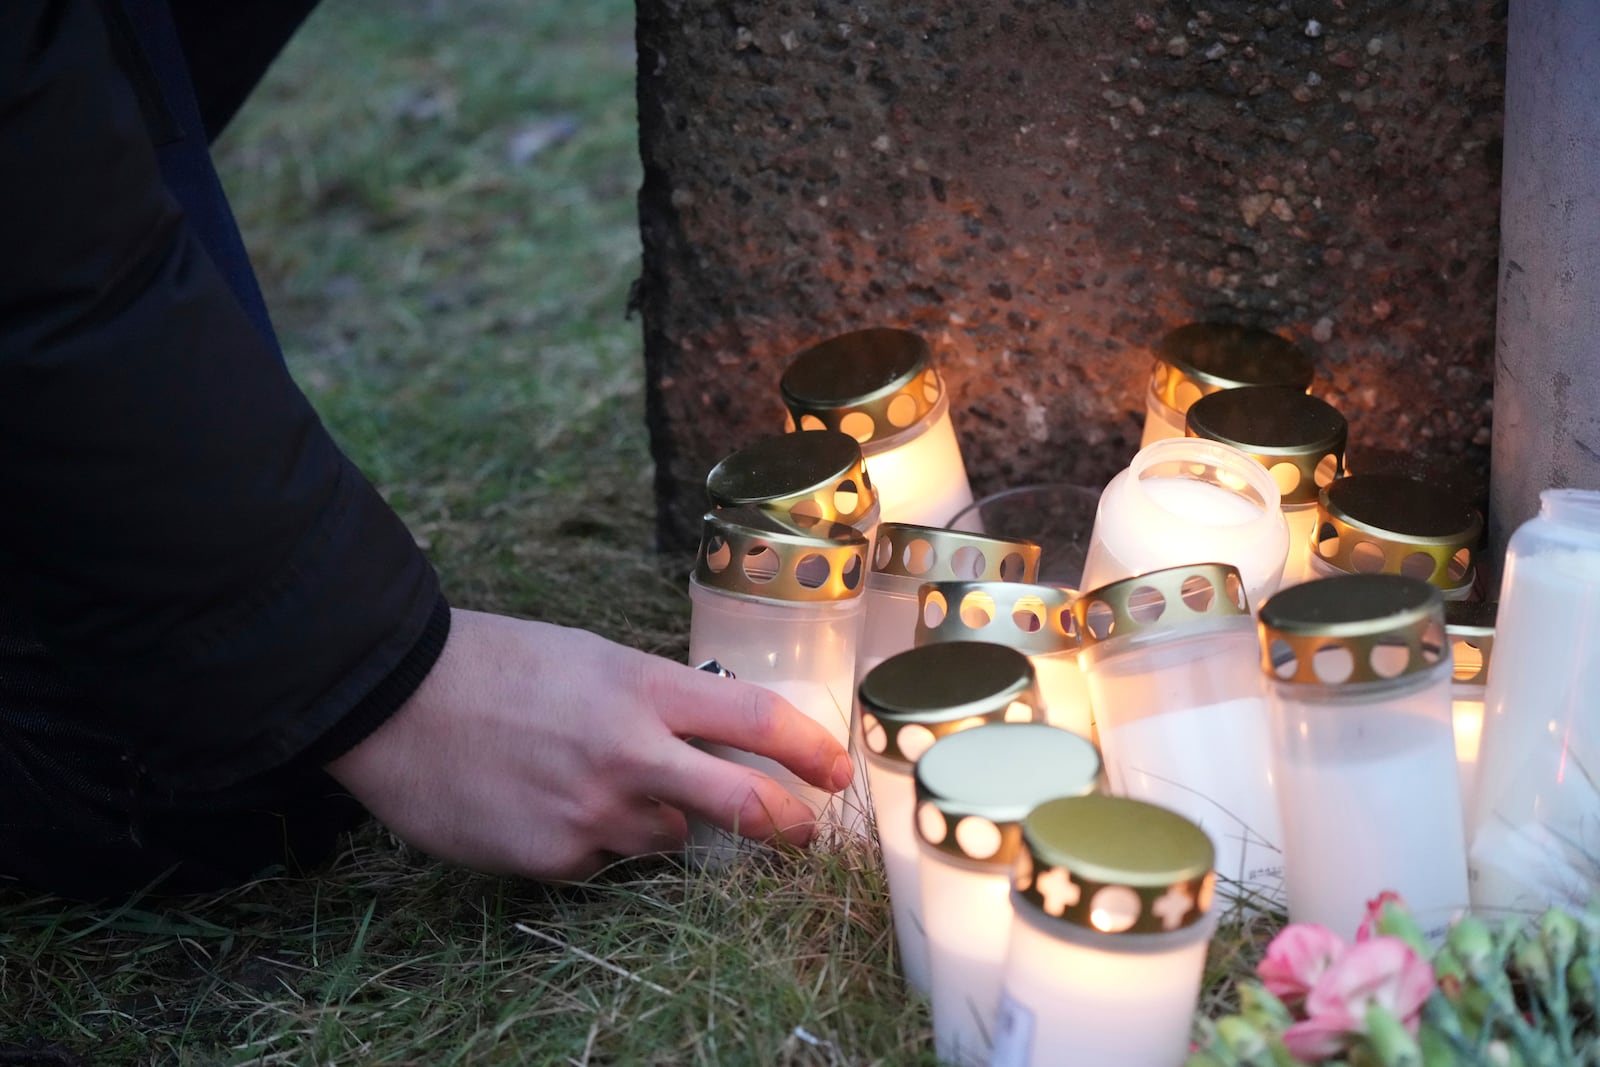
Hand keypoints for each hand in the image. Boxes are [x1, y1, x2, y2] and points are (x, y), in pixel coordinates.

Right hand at [326, 608, 852, 879]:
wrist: (396, 700)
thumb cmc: (497, 664)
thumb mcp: (592, 659)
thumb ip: (654, 701)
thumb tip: (706, 743)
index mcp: (642, 687)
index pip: (754, 718)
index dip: (809, 749)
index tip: (836, 771)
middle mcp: (630, 754)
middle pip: (742, 802)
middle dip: (786, 823)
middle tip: (802, 832)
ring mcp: (593, 813)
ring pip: (666, 836)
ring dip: (652, 817)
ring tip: (585, 777)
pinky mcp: (555, 858)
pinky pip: (602, 858)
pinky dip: (590, 837)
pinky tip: (543, 800)